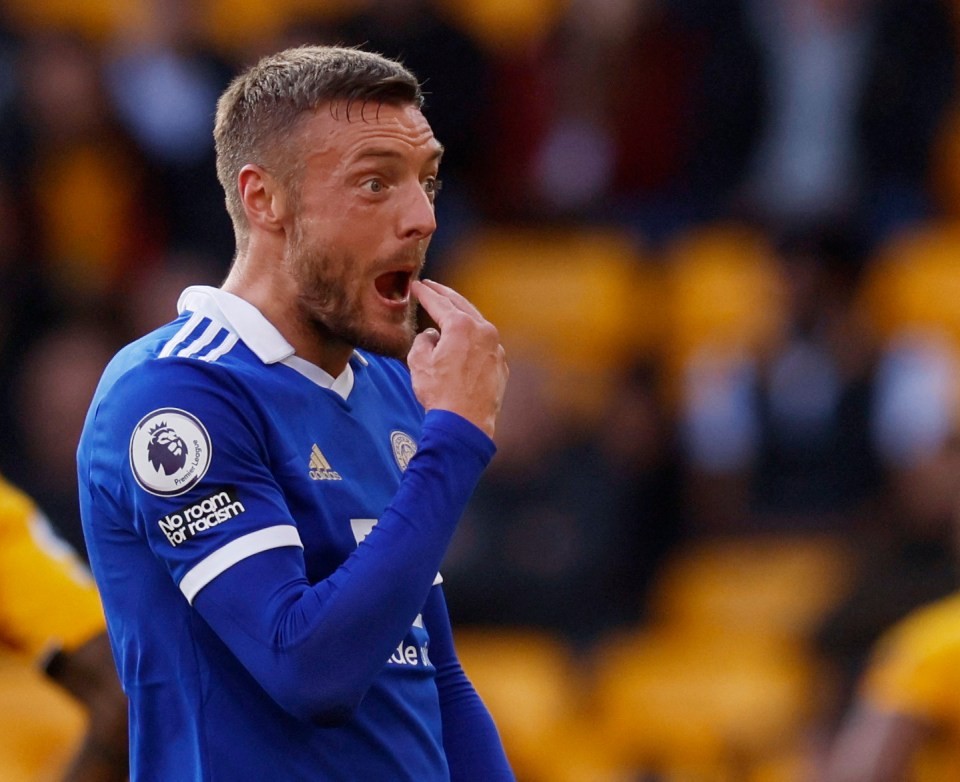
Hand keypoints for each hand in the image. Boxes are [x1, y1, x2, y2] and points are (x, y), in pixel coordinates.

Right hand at [408, 280, 507, 438]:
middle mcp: (484, 331)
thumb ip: (423, 341)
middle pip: (462, 306)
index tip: (417, 286)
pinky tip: (466, 339)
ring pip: (477, 324)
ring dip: (463, 315)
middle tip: (432, 286)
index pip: (439, 303)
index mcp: (462, 326)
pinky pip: (486, 344)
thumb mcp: (419, 362)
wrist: (465, 423)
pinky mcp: (501, 365)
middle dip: (445, 295)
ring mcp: (496, 348)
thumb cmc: (440, 393)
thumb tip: (432, 336)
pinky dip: (474, 337)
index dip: (425, 294)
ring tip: (450, 309)